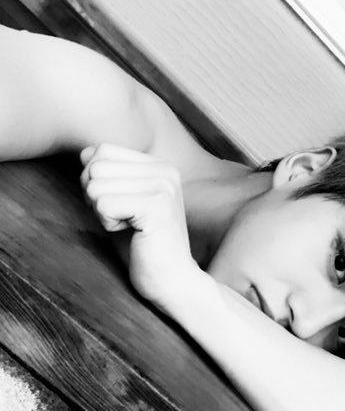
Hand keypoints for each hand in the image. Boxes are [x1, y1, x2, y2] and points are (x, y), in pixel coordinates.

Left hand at [80, 143, 199, 307]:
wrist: (172, 281)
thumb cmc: (142, 245)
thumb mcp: (120, 202)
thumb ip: (106, 175)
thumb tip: (85, 152)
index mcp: (159, 165)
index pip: (102, 150)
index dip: (96, 180)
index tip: (118, 206)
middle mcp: (164, 169)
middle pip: (96, 165)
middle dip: (96, 197)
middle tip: (121, 218)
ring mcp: (163, 185)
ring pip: (95, 185)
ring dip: (102, 212)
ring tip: (129, 226)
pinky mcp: (156, 206)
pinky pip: (103, 204)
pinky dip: (107, 223)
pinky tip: (131, 233)